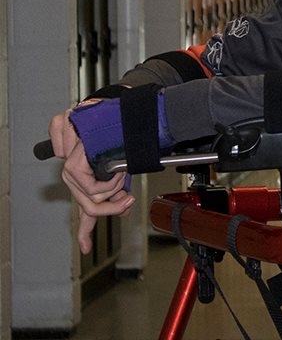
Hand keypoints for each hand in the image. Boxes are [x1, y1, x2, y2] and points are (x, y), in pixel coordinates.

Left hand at [48, 108, 134, 252]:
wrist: (115, 115)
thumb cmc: (117, 135)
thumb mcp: (121, 168)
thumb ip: (118, 189)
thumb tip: (122, 207)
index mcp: (85, 180)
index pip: (85, 209)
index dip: (84, 232)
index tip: (86, 247)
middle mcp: (75, 177)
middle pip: (90, 208)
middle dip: (114, 207)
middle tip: (128, 200)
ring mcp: (71, 172)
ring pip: (94, 200)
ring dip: (115, 189)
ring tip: (121, 173)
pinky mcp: (73, 167)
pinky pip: (93, 189)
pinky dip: (110, 184)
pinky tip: (115, 173)